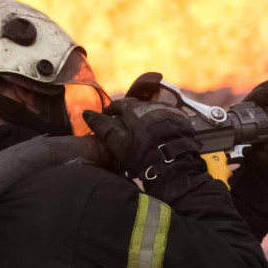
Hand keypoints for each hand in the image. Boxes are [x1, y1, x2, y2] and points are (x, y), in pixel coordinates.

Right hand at [82, 98, 199, 176]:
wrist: (174, 163)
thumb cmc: (143, 154)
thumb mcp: (119, 143)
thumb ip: (103, 127)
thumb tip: (87, 113)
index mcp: (135, 109)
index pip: (119, 104)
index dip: (111, 110)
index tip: (107, 116)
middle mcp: (152, 106)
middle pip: (137, 106)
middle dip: (129, 113)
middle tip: (124, 125)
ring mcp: (169, 111)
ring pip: (152, 110)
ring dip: (146, 117)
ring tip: (142, 131)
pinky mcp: (181, 119)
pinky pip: (167, 116)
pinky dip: (161, 122)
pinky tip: (159, 133)